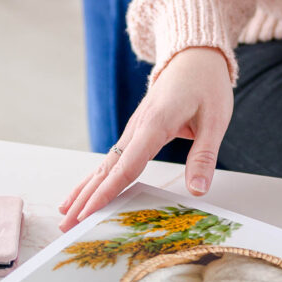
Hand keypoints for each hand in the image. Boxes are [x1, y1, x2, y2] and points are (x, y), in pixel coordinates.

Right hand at [58, 47, 233, 230]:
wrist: (194, 56)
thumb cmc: (206, 85)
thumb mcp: (216, 120)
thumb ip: (204, 156)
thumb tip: (198, 190)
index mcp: (155, 123)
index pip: (127, 165)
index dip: (107, 192)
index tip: (89, 213)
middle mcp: (137, 127)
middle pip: (106, 169)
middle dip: (85, 199)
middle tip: (67, 225)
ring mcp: (132, 129)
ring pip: (103, 165)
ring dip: (84, 190)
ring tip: (65, 214)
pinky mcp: (134, 131)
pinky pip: (111, 158)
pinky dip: (95, 177)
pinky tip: (83, 192)